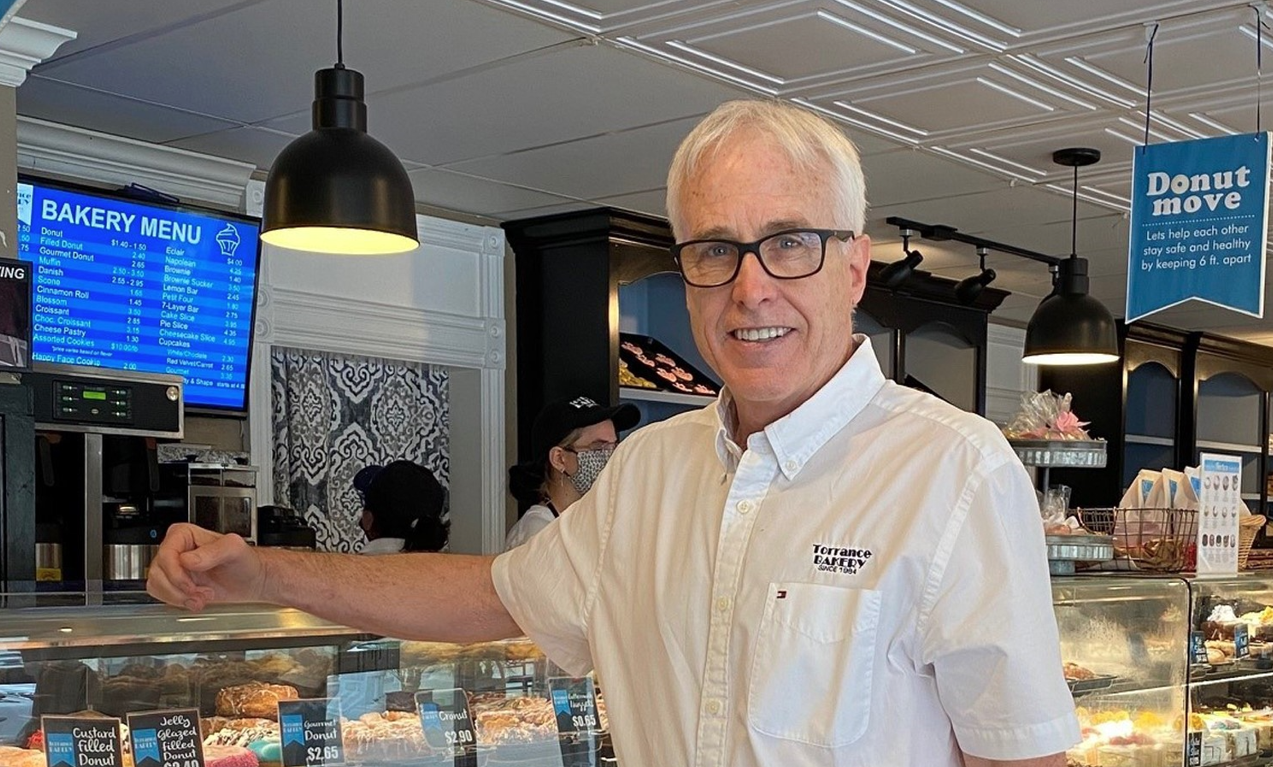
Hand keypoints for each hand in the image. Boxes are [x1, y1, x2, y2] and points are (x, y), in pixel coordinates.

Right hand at [146, 523, 266, 610]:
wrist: (250, 580)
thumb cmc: (244, 561)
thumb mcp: (235, 550)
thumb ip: (213, 551)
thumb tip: (188, 560)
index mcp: (184, 534)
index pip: (166, 554)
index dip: (176, 574)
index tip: (191, 585)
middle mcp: (176, 549)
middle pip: (158, 572)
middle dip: (180, 589)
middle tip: (201, 593)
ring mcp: (173, 567)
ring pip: (157, 585)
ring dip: (179, 597)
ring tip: (201, 597)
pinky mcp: (174, 584)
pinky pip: (161, 595)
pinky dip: (178, 602)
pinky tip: (196, 600)